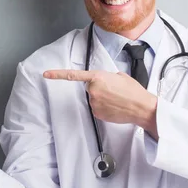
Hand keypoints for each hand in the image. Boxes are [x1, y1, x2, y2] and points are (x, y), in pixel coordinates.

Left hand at [43, 69, 158, 138]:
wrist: (141, 107)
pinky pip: (97, 109)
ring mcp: (94, 103)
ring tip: (117, 100)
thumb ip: (107, 76)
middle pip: (90, 88)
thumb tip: (105, 80)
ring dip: (103, 99)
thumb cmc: (133, 91)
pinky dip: (105, 108)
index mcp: (98, 77)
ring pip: (94, 99)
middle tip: (114, 91)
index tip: (46, 74)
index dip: (57, 74)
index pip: (73, 75)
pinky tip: (115, 107)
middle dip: (99, 89)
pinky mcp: (97, 114)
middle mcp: (93, 90)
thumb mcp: (120, 76)